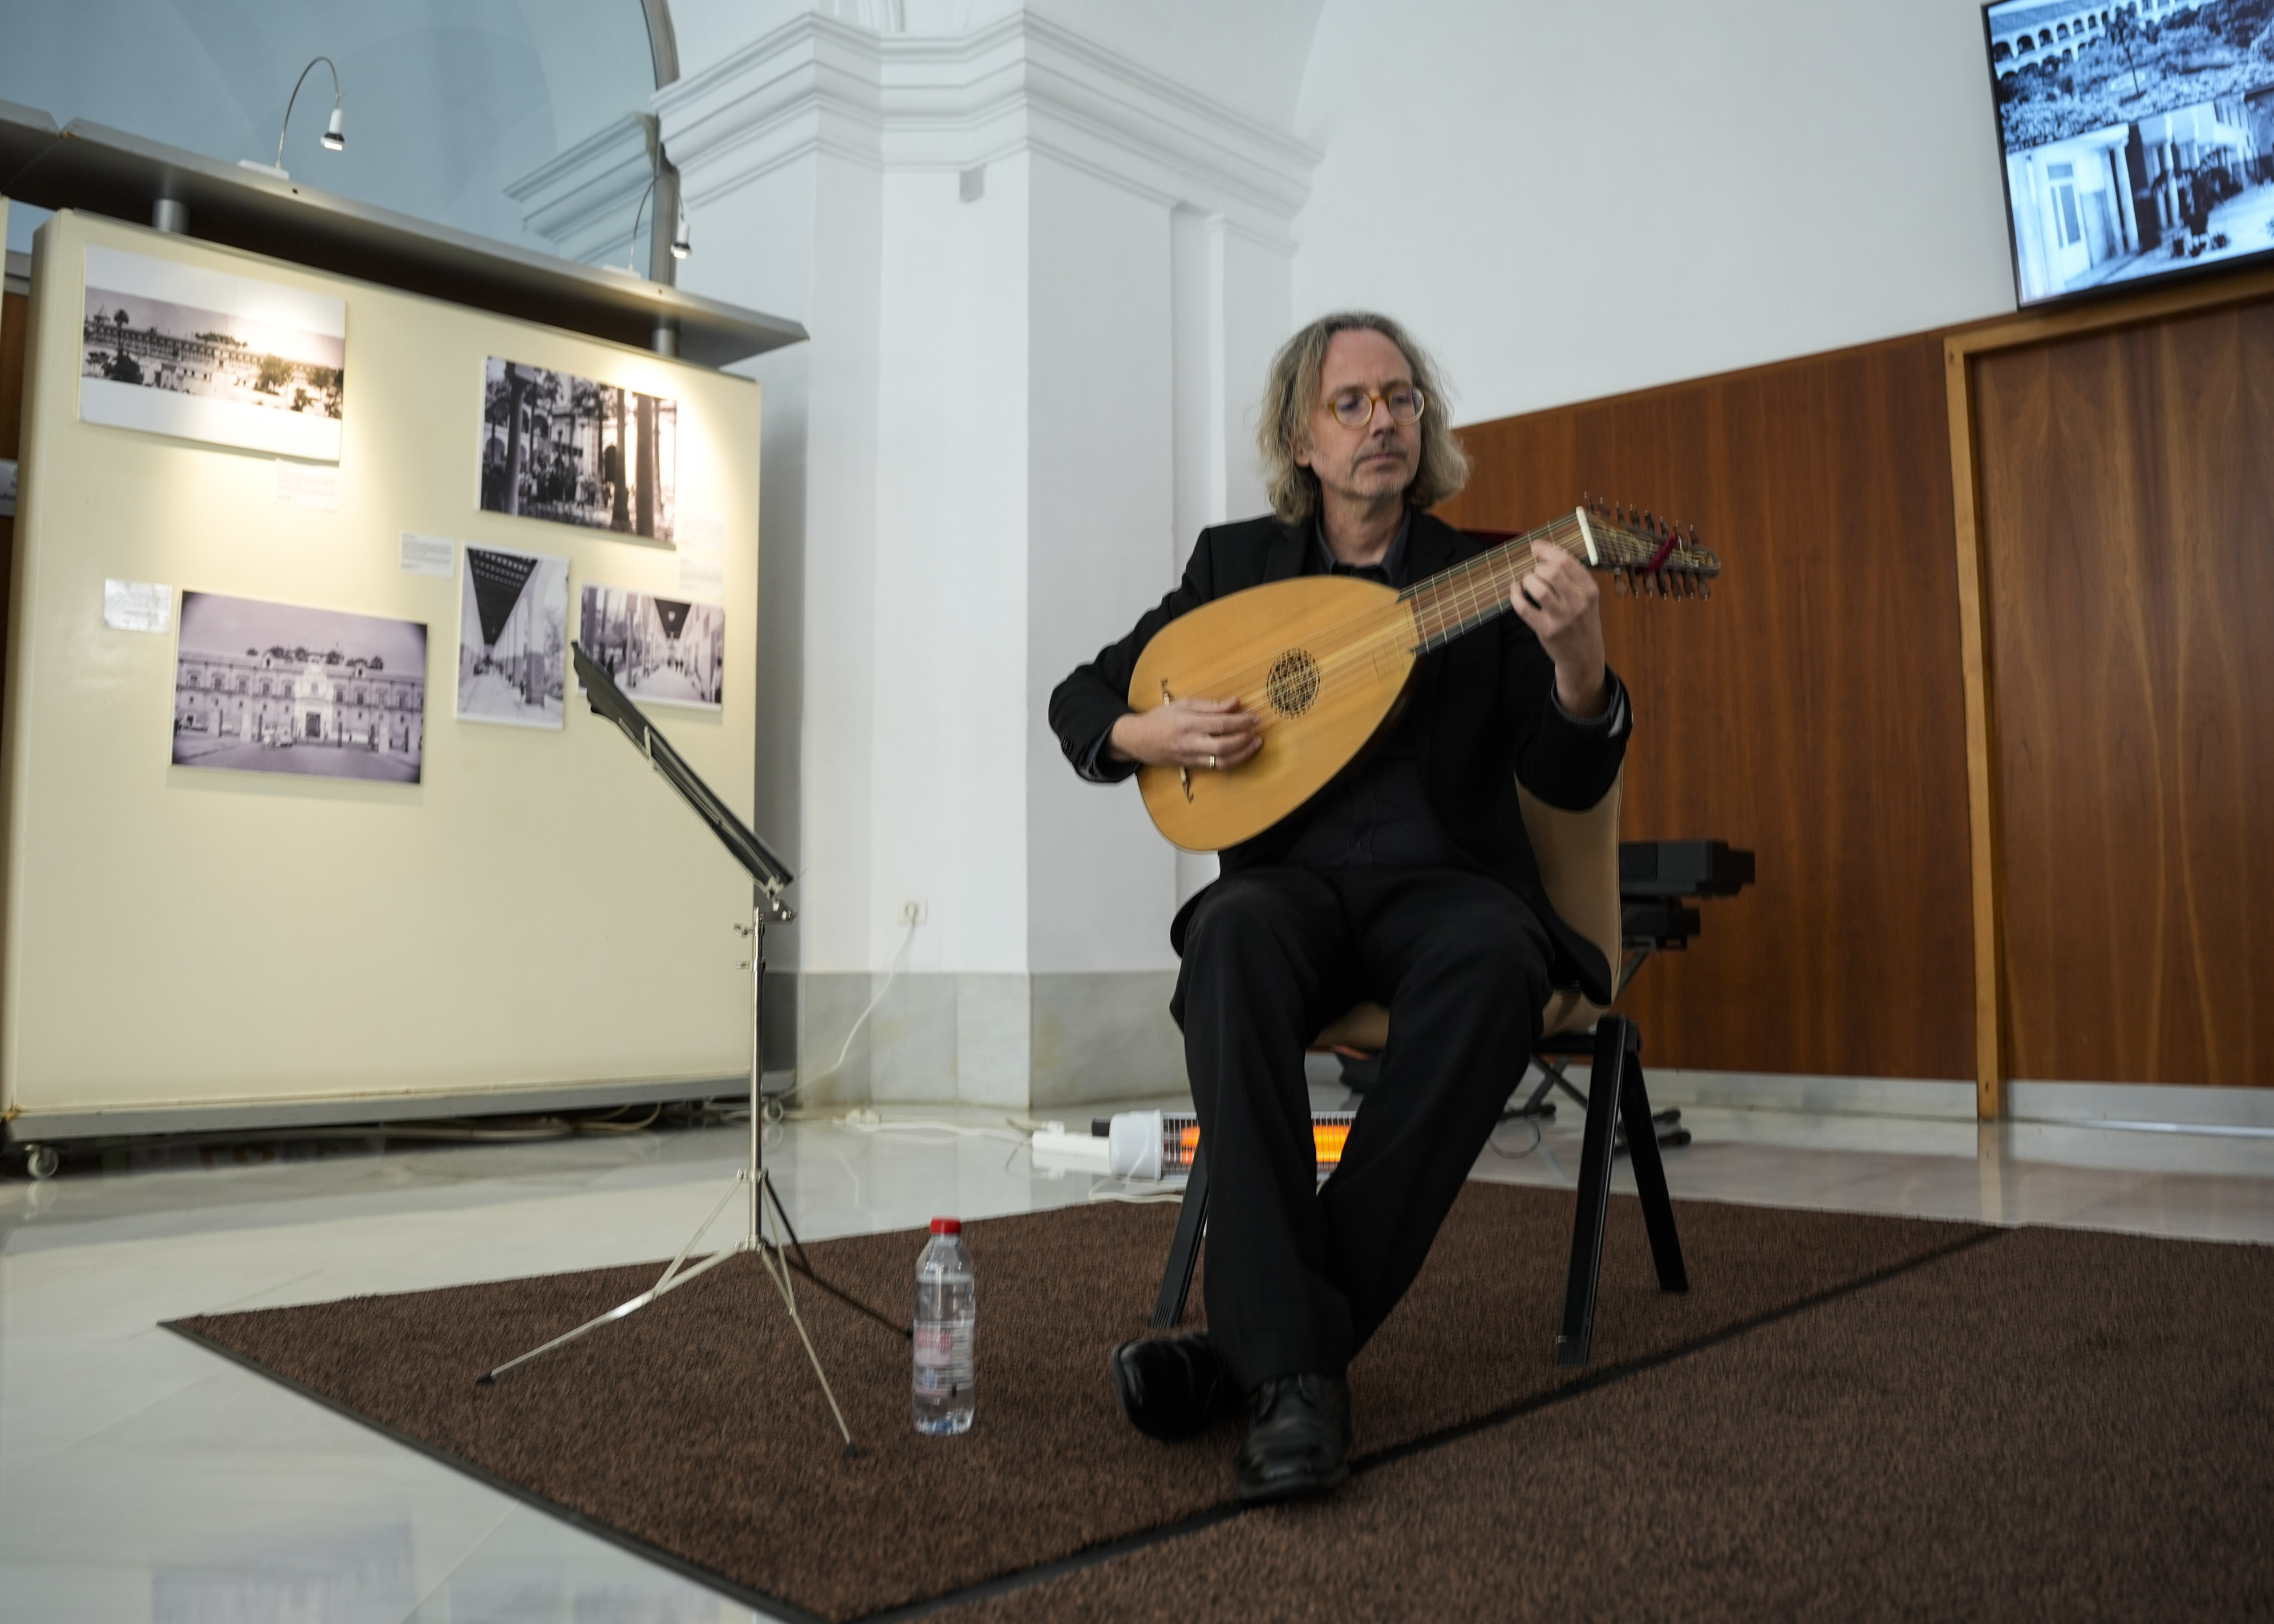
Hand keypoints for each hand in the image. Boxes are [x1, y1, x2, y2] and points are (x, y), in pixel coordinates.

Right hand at [1106, 695, 1260, 769]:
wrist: (1138, 739)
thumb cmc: (1161, 719)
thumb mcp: (1183, 704)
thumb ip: (1211, 705)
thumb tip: (1235, 702)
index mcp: (1187, 723)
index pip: (1220, 724)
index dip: (1241, 722)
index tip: (1255, 717)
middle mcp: (1190, 742)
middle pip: (1223, 745)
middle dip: (1244, 739)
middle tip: (1257, 731)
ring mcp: (1190, 757)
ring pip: (1222, 761)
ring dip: (1243, 753)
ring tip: (1255, 743)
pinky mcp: (1191, 766)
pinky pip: (1216, 767)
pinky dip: (1232, 761)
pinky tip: (1241, 752)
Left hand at [1511, 542, 1606, 716]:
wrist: (1584, 656)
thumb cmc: (1581, 621)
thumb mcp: (1586, 598)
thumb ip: (1572, 578)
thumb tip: (1544, 554)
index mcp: (1589, 590)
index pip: (1566, 561)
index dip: (1546, 550)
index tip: (1535, 547)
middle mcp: (1578, 602)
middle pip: (1552, 572)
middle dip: (1537, 567)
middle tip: (1533, 571)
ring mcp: (1563, 617)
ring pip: (1539, 588)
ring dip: (1527, 581)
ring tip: (1526, 583)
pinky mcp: (1547, 630)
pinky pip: (1524, 608)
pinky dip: (1515, 596)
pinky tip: (1515, 591)